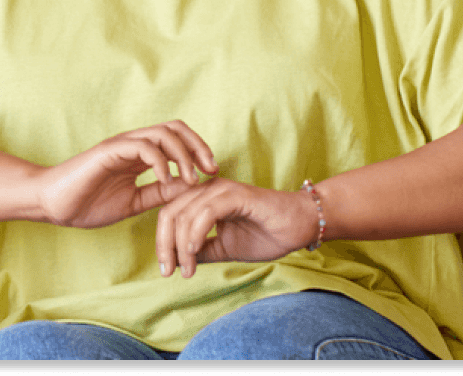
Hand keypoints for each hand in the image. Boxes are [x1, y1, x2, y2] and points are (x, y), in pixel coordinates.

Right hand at [35, 121, 217, 228]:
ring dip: (184, 155)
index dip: (198, 153)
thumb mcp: (133, 202)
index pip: (177, 140)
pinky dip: (161, 162)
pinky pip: (142, 147)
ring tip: (191, 179)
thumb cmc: (86, 203)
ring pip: (163, 133)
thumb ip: (158, 194)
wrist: (51, 204)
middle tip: (211, 170)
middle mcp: (134, 144)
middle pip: (176, 128)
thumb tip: (189, 189)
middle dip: (199, 146)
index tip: (212, 175)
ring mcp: (122, 145)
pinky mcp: (109, 150)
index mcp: (140, 155)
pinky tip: (167, 181)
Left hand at [155, 178, 318, 277]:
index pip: (170, 214)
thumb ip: (203, 251)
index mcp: (204, 199)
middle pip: (170, 212)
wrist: (300, 226)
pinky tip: (194, 251)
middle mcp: (209, 189)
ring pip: (185, 213)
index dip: (162, 241)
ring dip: (180, 245)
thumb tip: (179, 262)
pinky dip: (195, 233)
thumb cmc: (267, 234)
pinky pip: (206, 212)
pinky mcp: (237, 194)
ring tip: (186, 269)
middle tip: (169, 271)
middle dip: (164, 244)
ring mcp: (222, 190)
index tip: (166, 269)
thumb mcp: (226, 248)